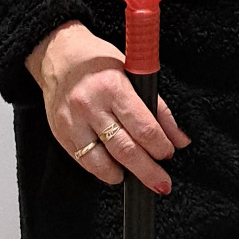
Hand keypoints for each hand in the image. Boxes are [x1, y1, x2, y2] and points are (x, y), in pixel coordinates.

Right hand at [25, 21, 190, 193]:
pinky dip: (103, 170)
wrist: (59, 55)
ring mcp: (72, 122)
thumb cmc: (98, 61)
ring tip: (136, 176)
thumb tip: (179, 139)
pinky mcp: (61, 134)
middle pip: (125, 150)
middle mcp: (90, 106)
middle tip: (162, 183)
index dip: (160, 147)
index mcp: (113, 87)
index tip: (167, 153)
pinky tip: (114, 168)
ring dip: (124, 174)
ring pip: (102, 163)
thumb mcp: (134, 74)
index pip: (144, 128)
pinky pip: (85, 162)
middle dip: (148, 171)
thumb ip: (158, 109)